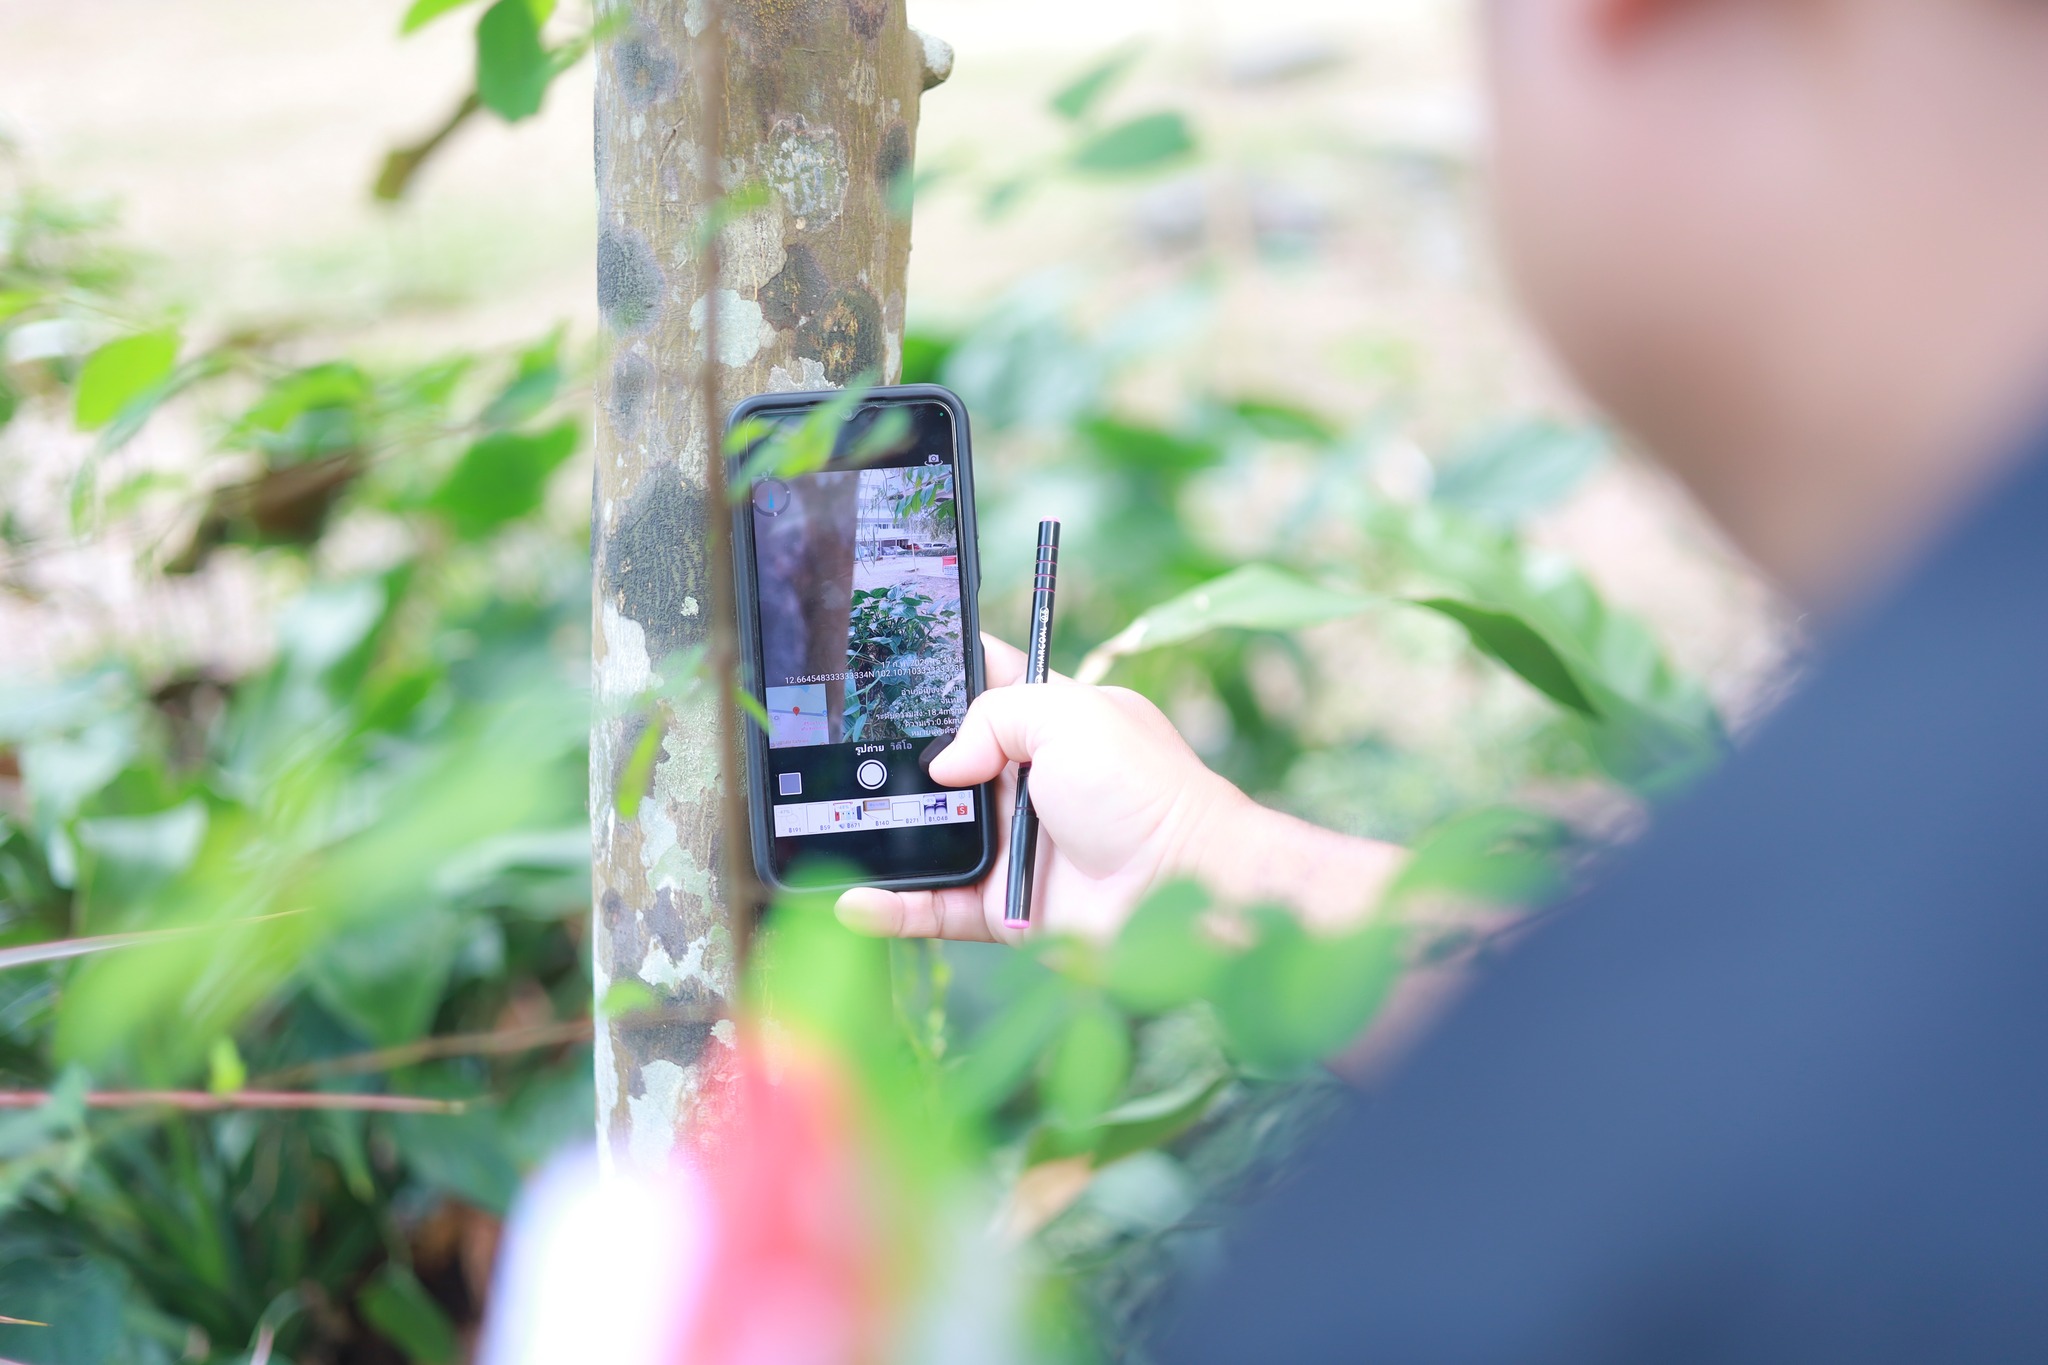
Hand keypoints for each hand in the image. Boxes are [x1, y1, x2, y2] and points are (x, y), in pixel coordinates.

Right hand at [835, 635, 1403, 943]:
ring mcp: (1014, 848)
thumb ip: (997, 714)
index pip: (984, 685)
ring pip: (930, 839)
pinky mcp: (1004, 909)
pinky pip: (937, 907)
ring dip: (883, 837)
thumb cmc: (1144, 791)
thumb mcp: (1072, 715)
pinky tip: (855, 901)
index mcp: (1052, 723)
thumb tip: (944, 763)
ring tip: (828, 827)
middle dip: (894, 763)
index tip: (881, 664)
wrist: (1184, 888)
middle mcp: (1028, 784)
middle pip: (943, 767)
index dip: (938, 674)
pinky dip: (895, 908)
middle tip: (832, 755)